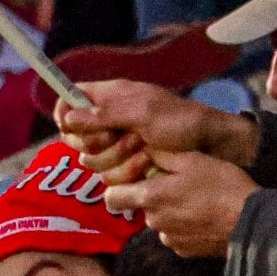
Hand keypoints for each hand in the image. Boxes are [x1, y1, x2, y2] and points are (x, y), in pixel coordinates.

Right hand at [55, 77, 251, 184]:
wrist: (212, 146)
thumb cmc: (181, 121)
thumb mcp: (143, 113)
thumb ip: (103, 115)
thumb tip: (68, 117)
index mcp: (110, 97)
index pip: (69, 100)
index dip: (64, 113)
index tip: (70, 127)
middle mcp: (109, 120)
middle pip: (76, 138)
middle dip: (97, 143)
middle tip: (123, 137)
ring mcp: (117, 146)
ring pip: (92, 161)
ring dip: (117, 159)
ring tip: (143, 151)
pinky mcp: (127, 168)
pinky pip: (110, 178)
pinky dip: (128, 173)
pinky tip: (147, 165)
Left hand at [101, 150, 257, 257]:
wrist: (250, 224)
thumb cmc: (220, 185)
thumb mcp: (193, 160)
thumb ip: (162, 154)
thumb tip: (142, 148)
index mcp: (150, 197)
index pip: (111, 198)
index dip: (117, 189)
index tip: (131, 181)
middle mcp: (153, 222)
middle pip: (141, 207)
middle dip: (153, 197)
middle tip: (179, 186)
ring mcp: (169, 239)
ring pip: (160, 221)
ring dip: (170, 212)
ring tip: (196, 202)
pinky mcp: (184, 252)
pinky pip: (175, 236)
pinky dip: (184, 227)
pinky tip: (203, 219)